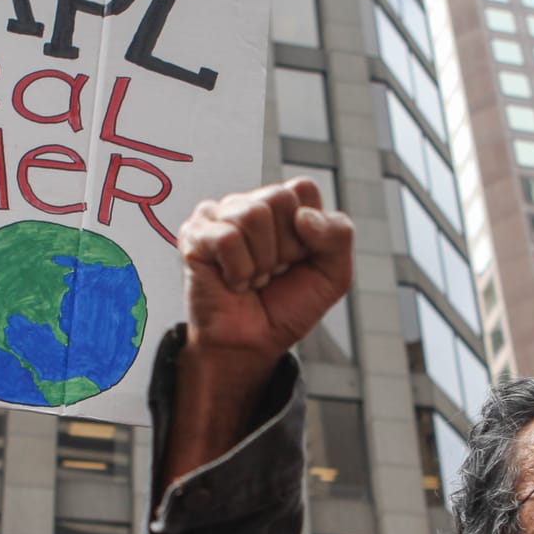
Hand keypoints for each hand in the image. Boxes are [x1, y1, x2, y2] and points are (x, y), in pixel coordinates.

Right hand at [177, 178, 354, 372]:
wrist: (253, 345)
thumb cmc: (286, 308)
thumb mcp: (334, 275)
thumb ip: (338, 236)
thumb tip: (304, 216)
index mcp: (283, 208)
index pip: (303, 188)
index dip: (310, 230)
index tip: (299, 258)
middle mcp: (249, 205)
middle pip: (279, 198)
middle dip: (285, 247)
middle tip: (273, 271)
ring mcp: (219, 217)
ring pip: (252, 215)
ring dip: (261, 262)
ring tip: (254, 278)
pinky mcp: (195, 236)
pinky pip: (227, 238)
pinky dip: (239, 270)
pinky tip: (234, 281)